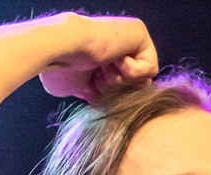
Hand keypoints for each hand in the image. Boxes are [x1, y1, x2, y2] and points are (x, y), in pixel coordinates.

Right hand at [38, 14, 157, 103]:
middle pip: (132, 85)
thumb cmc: (60, 68)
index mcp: (101, 55)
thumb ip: (97, 92)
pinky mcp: (140, 35)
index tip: (91, 86)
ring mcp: (130, 39)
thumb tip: (107, 103)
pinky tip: (114, 59)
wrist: (61, 50)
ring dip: (120, 80)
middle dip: (114, 89)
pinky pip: (150, 69)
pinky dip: (131, 71)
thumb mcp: (80, 87)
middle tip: (97, 78)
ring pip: (142, 79)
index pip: (118, 86)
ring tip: (103, 68)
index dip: (106, 94)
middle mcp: (117, 45)